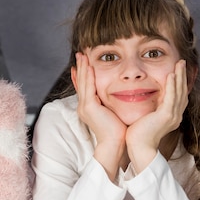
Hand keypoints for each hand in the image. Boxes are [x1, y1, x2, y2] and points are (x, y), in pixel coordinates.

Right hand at [73, 52, 127, 180]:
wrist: (115, 144)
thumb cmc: (118, 131)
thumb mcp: (113, 113)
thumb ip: (112, 103)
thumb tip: (119, 95)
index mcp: (89, 108)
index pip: (83, 87)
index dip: (81, 75)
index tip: (81, 64)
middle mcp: (84, 106)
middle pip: (80, 82)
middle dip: (80, 67)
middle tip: (80, 54)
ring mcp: (85, 106)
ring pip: (83, 82)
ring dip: (82, 67)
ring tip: (82, 55)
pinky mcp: (89, 107)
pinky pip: (88, 88)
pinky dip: (88, 76)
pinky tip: (89, 66)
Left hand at [125, 59, 187, 172]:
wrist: (138, 147)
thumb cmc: (138, 134)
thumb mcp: (146, 116)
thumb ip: (150, 107)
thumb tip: (144, 96)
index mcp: (171, 116)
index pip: (178, 95)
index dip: (179, 82)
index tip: (178, 69)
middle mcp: (175, 115)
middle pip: (182, 91)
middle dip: (182, 76)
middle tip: (182, 62)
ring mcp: (173, 116)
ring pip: (179, 92)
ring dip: (179, 76)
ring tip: (179, 64)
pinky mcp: (166, 116)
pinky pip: (171, 98)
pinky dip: (172, 86)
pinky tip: (171, 75)